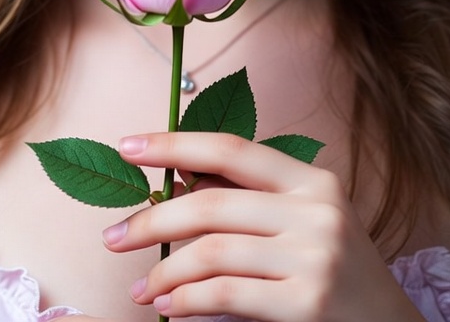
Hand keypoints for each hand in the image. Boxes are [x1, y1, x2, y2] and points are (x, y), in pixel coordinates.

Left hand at [101, 132, 423, 321]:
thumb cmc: (337, 272)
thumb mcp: (304, 222)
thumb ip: (250, 201)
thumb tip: (174, 184)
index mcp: (312, 180)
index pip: (231, 149)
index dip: (175, 144)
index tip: (128, 148)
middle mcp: (316, 210)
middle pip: (211, 203)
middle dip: (151, 220)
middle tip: (112, 238)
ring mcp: (315, 256)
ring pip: (211, 252)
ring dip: (163, 272)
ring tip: (140, 288)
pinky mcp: (307, 303)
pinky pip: (225, 296)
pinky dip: (186, 302)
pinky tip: (169, 308)